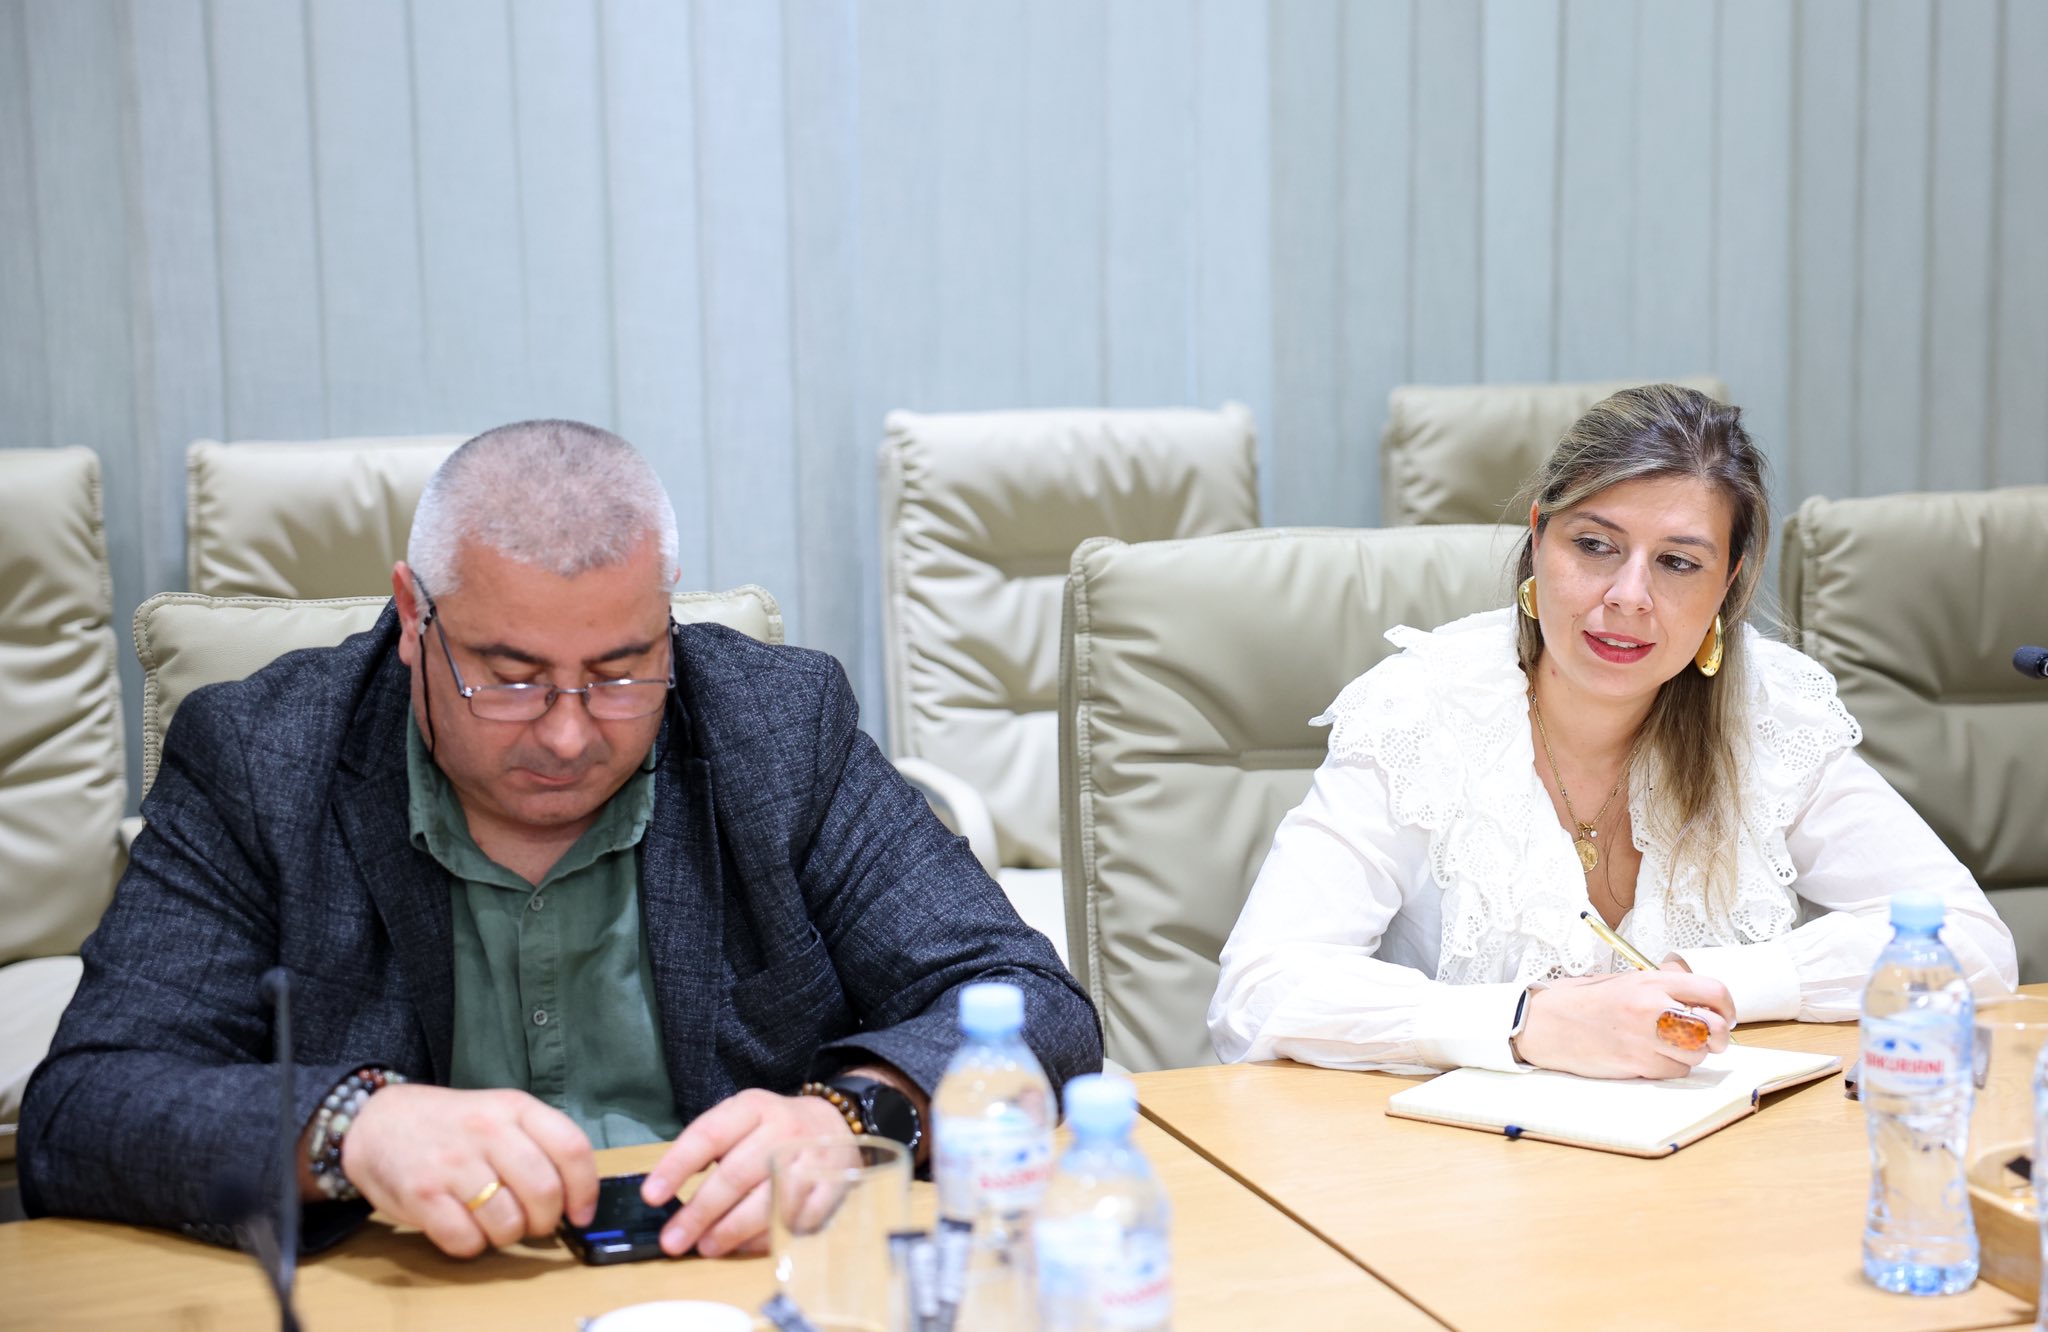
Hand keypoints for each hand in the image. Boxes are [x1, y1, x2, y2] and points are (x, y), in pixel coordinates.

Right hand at [337, 1084, 598, 1257]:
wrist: (378, 1122)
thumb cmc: (451, 1126)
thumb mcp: (500, 1113)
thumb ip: (538, 1144)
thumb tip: (577, 1197)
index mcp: (515, 1108)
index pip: (572, 1149)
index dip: (585, 1190)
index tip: (581, 1214)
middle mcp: (487, 1131)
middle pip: (544, 1192)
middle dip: (546, 1221)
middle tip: (533, 1223)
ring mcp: (453, 1162)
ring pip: (508, 1223)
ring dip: (508, 1236)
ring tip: (493, 1221)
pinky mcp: (421, 1194)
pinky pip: (466, 1240)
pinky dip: (471, 1245)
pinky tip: (463, 1226)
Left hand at [640, 1088, 852, 1257]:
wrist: (835, 1122)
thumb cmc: (772, 1128)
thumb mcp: (740, 1117)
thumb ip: (708, 1144)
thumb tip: (665, 1186)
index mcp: (754, 1108)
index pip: (709, 1134)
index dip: (678, 1166)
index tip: (652, 1195)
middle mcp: (784, 1130)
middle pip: (736, 1174)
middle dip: (700, 1212)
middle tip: (673, 1240)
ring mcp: (812, 1158)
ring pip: (767, 1202)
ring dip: (731, 1231)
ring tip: (705, 1247)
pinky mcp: (833, 1187)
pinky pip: (796, 1219)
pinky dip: (767, 1238)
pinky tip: (745, 1245)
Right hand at [1514, 971, 1735, 1079]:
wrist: (1546, 1025)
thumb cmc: (1583, 1001)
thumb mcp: (1623, 978)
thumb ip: (1660, 980)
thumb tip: (1691, 981)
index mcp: (1650, 982)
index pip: (1712, 991)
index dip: (1726, 1007)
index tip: (1723, 1015)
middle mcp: (1651, 1008)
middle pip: (1712, 1028)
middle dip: (1716, 1036)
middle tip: (1707, 1037)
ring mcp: (1644, 1039)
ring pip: (1696, 1055)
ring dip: (1689, 1054)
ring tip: (1667, 1045)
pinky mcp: (1636, 1065)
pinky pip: (1674, 1071)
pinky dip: (1669, 1068)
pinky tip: (1649, 1057)